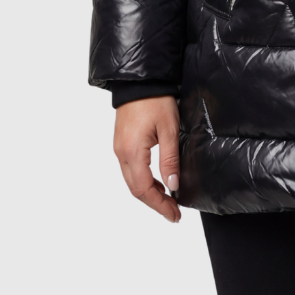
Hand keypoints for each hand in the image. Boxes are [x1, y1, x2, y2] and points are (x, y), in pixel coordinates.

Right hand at [113, 95, 181, 222]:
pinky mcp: (122, 143)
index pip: (144, 189)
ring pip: (132, 181)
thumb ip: (170, 159)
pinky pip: (131, 170)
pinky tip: (157, 182)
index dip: (159, 205)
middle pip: (136, 189)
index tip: (174, 214)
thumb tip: (173, 185)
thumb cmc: (155, 100)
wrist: (140, 80)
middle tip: (173, 213)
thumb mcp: (168, 129)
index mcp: (132, 152)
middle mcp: (121, 154)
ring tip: (168, 201)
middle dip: (155, 203)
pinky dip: (144, 180)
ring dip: (149, 193)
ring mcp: (119, 149)